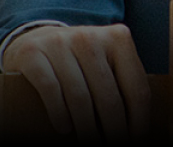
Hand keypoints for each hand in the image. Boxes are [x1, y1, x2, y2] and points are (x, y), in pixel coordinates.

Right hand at [2, 23, 150, 142]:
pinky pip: (51, 89)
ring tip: (91, 144)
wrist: (35, 38)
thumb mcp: (105, 62)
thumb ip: (122, 84)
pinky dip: (59, 113)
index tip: (137, 140)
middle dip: (114, 129)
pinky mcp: (32, 54)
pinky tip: (64, 129)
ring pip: (80, 97)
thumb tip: (136, 127)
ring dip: (87, 128)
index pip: (137, 87)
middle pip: (109, 96)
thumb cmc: (79, 59)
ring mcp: (59, 43)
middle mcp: (89, 38)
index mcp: (118, 38)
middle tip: (114, 145)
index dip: (140, 120)